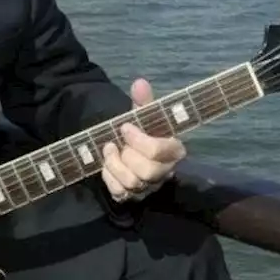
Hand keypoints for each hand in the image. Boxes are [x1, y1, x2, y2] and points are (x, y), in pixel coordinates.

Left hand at [101, 78, 186, 202]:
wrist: (129, 149)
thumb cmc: (141, 131)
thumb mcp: (142, 115)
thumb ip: (143, 101)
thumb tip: (139, 83)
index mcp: (173, 150)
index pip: (159, 150)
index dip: (138, 140)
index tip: (125, 127)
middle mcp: (164, 171)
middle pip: (147, 171)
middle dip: (127, 155)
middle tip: (118, 143)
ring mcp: (148, 187)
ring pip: (132, 183)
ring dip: (114, 164)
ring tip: (109, 150)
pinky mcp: (132, 196)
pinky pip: (119, 193)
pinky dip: (108, 178)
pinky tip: (106, 165)